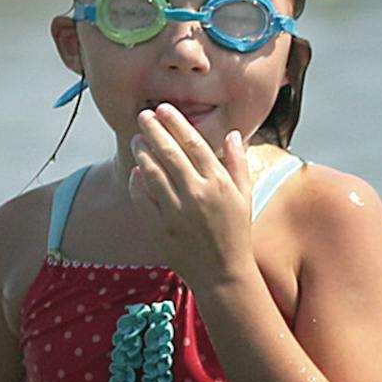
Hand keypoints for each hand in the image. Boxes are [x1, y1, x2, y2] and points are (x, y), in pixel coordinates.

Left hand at [128, 104, 256, 292]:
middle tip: (143, 115)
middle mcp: (196, 193)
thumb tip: (233, 134)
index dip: (176, 123)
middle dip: (153, 129)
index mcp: (218, 183)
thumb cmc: (236, 232)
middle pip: (168, 152)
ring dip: (141, 151)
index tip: (165, 109)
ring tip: (136, 139)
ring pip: (151, 171)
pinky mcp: (159, 226)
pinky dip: (137, 181)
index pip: (193, 143)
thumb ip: (237, 163)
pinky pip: (142, 197)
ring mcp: (175, 210)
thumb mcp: (245, 196)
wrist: (222, 272)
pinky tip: (137, 170)